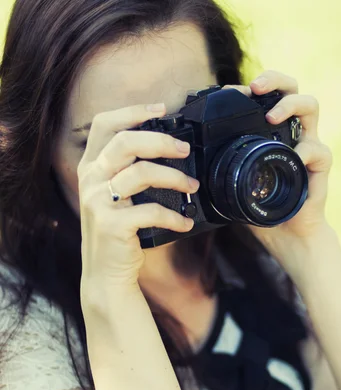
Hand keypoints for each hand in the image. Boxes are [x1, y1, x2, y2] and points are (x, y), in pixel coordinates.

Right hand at [77, 103, 199, 307]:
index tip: (161, 108)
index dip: (132, 111)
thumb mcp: (115, 197)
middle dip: (160, 140)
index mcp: (91, 167)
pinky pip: (152, 211)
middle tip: (185, 149)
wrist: (106, 274)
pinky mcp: (112, 225)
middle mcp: (90, 180)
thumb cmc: (119, 232)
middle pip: (125, 142)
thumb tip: (170, 150)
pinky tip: (186, 222)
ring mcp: (98, 202)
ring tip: (193, 187)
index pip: (105, 125)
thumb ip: (129, 172)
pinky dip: (175, 217)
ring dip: (175, 178)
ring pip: (141, 173)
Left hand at [223, 70, 333, 270]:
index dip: (251, 89)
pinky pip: (318, 150)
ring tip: (272, 115)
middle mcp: (291, 133)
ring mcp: (308, 146)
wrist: (287, 236)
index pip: (265, 98)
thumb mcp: (235, 188)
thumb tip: (188, 169)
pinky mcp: (320, 166)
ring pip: (310, 106)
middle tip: (255, 87)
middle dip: (274, 79)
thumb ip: (220, 174)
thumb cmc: (263, 209)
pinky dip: (305, 151)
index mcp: (271, 134)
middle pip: (291, 89)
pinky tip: (294, 158)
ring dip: (290, 104)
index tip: (230, 92)